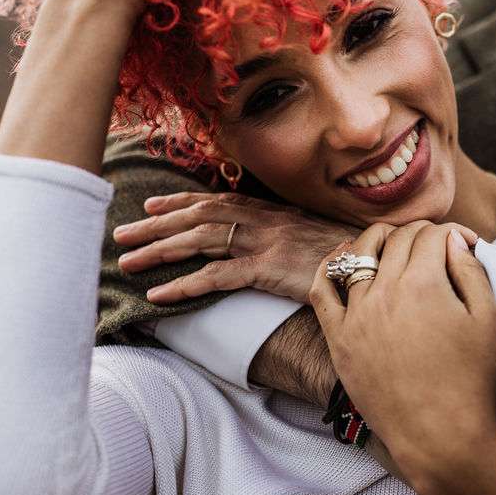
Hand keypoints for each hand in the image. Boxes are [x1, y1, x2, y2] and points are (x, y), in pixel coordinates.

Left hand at [113, 191, 358, 303]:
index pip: (217, 200)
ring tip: (126, 262)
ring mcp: (264, 242)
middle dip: (156, 224)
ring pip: (199, 242)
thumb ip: (284, 235)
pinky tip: (159, 294)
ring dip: (159, 250)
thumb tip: (266, 243)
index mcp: (271, 212)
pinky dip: (184, 285)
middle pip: (198, 217)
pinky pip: (217, 277)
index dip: (182, 202)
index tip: (152, 205)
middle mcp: (263, 221)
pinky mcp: (268, 269)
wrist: (375, 265)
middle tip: (121, 233)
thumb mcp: (311, 237)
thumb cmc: (346, 256)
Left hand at [309, 221, 495, 476]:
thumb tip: (452, 239)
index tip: (463, 245)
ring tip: (393, 243)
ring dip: (379, 240)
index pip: (432, 234)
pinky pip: (322, 290)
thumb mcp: (489, 319)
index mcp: (424, 282)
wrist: (438, 433)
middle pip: (398, 240)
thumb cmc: (470, 379)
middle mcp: (385, 291)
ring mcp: (356, 313)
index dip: (452, 233)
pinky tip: (342, 258)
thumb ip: (471, 271)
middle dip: (421, 233)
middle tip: (435, 246)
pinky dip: (329, 267)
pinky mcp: (338, 336)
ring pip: (358, 254)